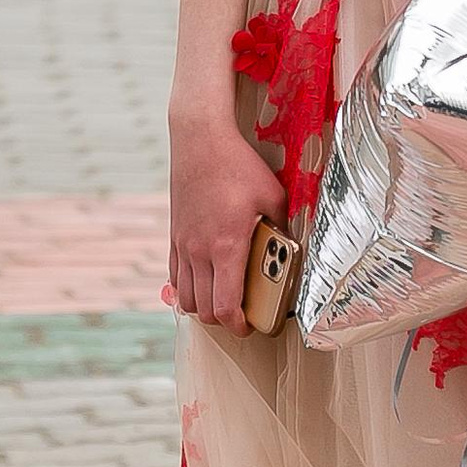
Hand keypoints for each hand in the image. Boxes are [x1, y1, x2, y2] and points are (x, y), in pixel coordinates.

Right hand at [168, 111, 286, 331]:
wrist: (200, 140)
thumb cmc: (239, 166)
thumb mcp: (273, 196)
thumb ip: (282, 228)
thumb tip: (291, 249)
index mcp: (227, 247)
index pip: (225, 307)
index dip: (238, 326)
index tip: (250, 326)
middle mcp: (199, 252)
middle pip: (203, 309)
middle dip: (223, 321)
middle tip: (243, 316)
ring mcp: (183, 244)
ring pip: (185, 297)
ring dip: (203, 307)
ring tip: (223, 302)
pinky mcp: (174, 235)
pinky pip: (175, 276)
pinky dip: (186, 289)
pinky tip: (203, 283)